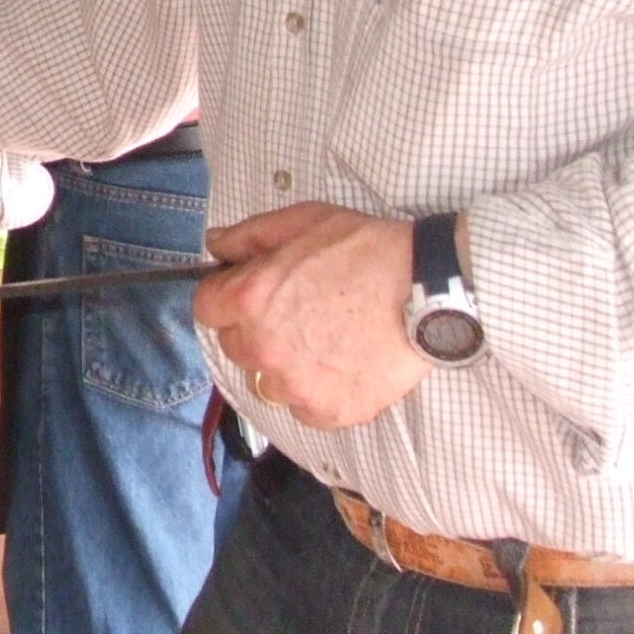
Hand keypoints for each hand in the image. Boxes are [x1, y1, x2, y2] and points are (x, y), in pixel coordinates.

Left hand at [194, 204, 425, 427]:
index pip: (205, 309)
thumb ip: (248, 236)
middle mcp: (264, 348)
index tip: (249, 293)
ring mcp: (296, 385)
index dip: (226, 297)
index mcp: (249, 300)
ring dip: (284, 365)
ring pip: (267, 382)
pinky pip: (303, 407)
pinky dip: (317, 391)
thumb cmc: (365, 249)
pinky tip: (343, 364)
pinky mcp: (329, 411)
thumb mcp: (300, 222)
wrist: (428, 289)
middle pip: (235, 346)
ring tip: (324, 341)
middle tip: (297, 313)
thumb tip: (215, 245)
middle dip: (255, 330)